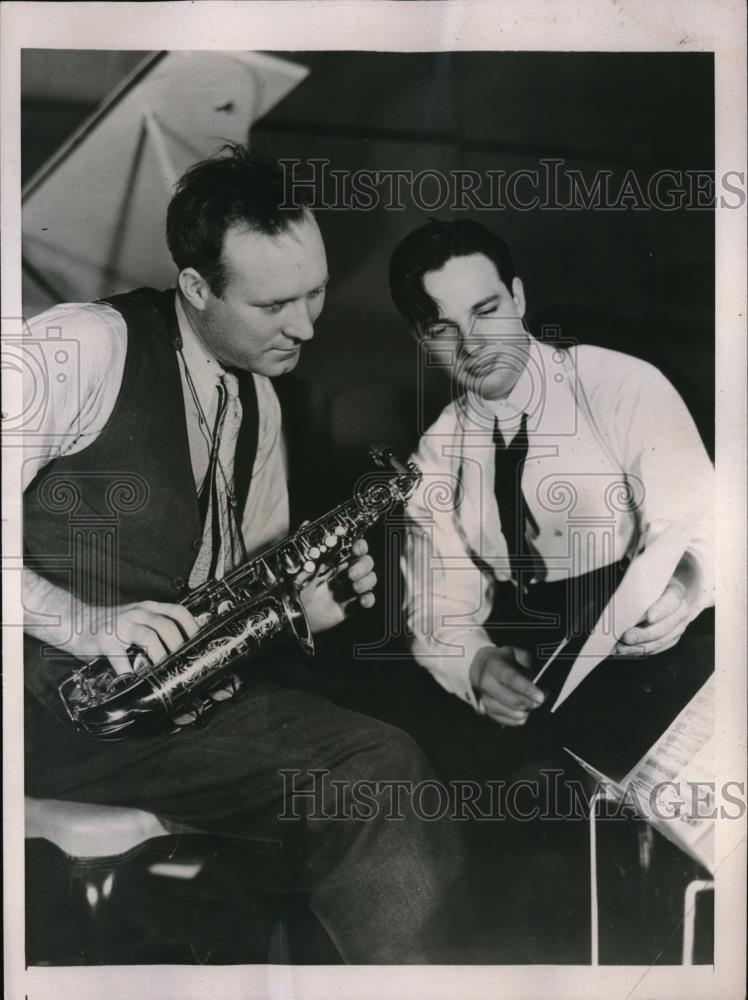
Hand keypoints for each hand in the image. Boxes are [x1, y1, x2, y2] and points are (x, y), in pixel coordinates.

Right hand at [68, 599, 199, 674]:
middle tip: (183, 660)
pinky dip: (130, 672)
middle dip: (179, 644)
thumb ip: (154, 628)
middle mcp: (136, 614)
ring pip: (149, 636)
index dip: (191, 625)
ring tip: (164, 669)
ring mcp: (121, 626)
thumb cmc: (109, 625)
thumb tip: (179, 649)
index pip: (176, 610)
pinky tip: (134, 680)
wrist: (74, 622)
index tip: (198, 641)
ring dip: (160, 654)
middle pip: (166, 624)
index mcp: (147, 608)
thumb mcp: (135, 619)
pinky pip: (121, 658)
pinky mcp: (105, 640)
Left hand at [300, 538, 376, 633]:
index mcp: (335, 560)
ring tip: (354, 588)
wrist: (293, 613)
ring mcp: (350, 588)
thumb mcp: (298, 564)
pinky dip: (369, 599)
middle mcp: (345, 572)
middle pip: (367, 562)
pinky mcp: (352, 605)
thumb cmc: (295, 587)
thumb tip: (306, 523)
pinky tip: (361, 601)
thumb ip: (305, 544)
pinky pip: (368, 600)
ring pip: (371, 579)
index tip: (356, 548)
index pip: (356, 547)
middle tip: (351, 574)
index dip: (360, 546)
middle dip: (364, 565)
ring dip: (367, 581)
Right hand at [468, 645, 544, 725]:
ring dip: (520, 713)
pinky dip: (512, 720)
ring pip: (501, 710)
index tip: (541, 697)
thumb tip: (538, 686)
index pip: (510, 678)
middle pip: (507, 698)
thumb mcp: (518, 654)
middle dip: (527, 703)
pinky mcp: (484, 707)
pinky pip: (497, 718)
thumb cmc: (506, 659)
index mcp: (494, 664)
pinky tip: (524, 717)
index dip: (527, 689)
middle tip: (540, 701)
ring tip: (532, 709)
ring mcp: (483, 695)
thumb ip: (528, 668)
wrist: (483, 665)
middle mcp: (485, 681)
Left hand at [615, 578, 690, 656]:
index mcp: (676, 592)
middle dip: (645, 634)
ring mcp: (678, 627)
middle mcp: (681, 611)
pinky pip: (658, 648)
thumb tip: (619, 581)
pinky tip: (626, 650)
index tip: (649, 617)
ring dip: (641, 647)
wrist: (664, 592)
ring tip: (621, 647)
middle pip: (667, 626)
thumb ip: (635, 581)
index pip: (672, 601)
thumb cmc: (651, 585)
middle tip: (627, 637)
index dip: (661, 610)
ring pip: (662, 641)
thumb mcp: (646, 578)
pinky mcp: (672, 638)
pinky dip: (641, 651)